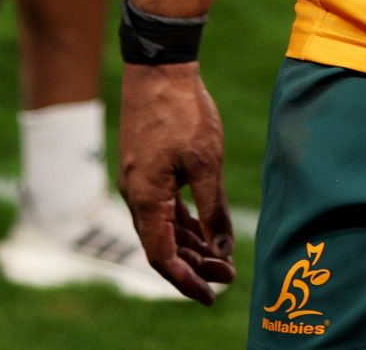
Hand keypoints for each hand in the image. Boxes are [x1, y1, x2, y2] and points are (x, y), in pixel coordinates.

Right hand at [120, 62, 235, 304]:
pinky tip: (206, 230)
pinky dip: (186, 222)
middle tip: (228, 276)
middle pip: (163, 245)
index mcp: (147, 199)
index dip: (186, 280)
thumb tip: (222, 248)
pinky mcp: (148, 168)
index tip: (212, 295)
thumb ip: (214, 208)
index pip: (162, 256)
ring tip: (222, 259)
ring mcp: (141, 182)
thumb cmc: (183, 114)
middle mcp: (137, 196)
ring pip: (165, 226)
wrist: (160, 69)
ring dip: (192, 244)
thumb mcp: (206, 164)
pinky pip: (165, 207)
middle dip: (195, 265)